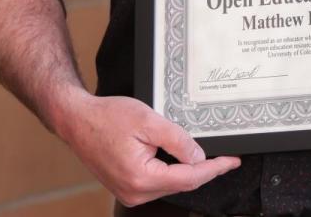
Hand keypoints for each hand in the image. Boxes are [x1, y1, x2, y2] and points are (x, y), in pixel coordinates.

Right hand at [54, 90, 240, 205]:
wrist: (77, 120)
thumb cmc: (107, 117)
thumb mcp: (149, 121)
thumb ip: (178, 141)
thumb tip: (199, 157)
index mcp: (140, 178)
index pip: (188, 178)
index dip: (214, 169)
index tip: (232, 161)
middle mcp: (134, 192)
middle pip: (181, 184)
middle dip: (205, 171)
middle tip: (226, 158)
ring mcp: (128, 193)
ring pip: (170, 185)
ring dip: (188, 172)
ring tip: (206, 157)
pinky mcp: (126, 188)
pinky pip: (157, 183)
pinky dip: (172, 173)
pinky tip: (181, 161)